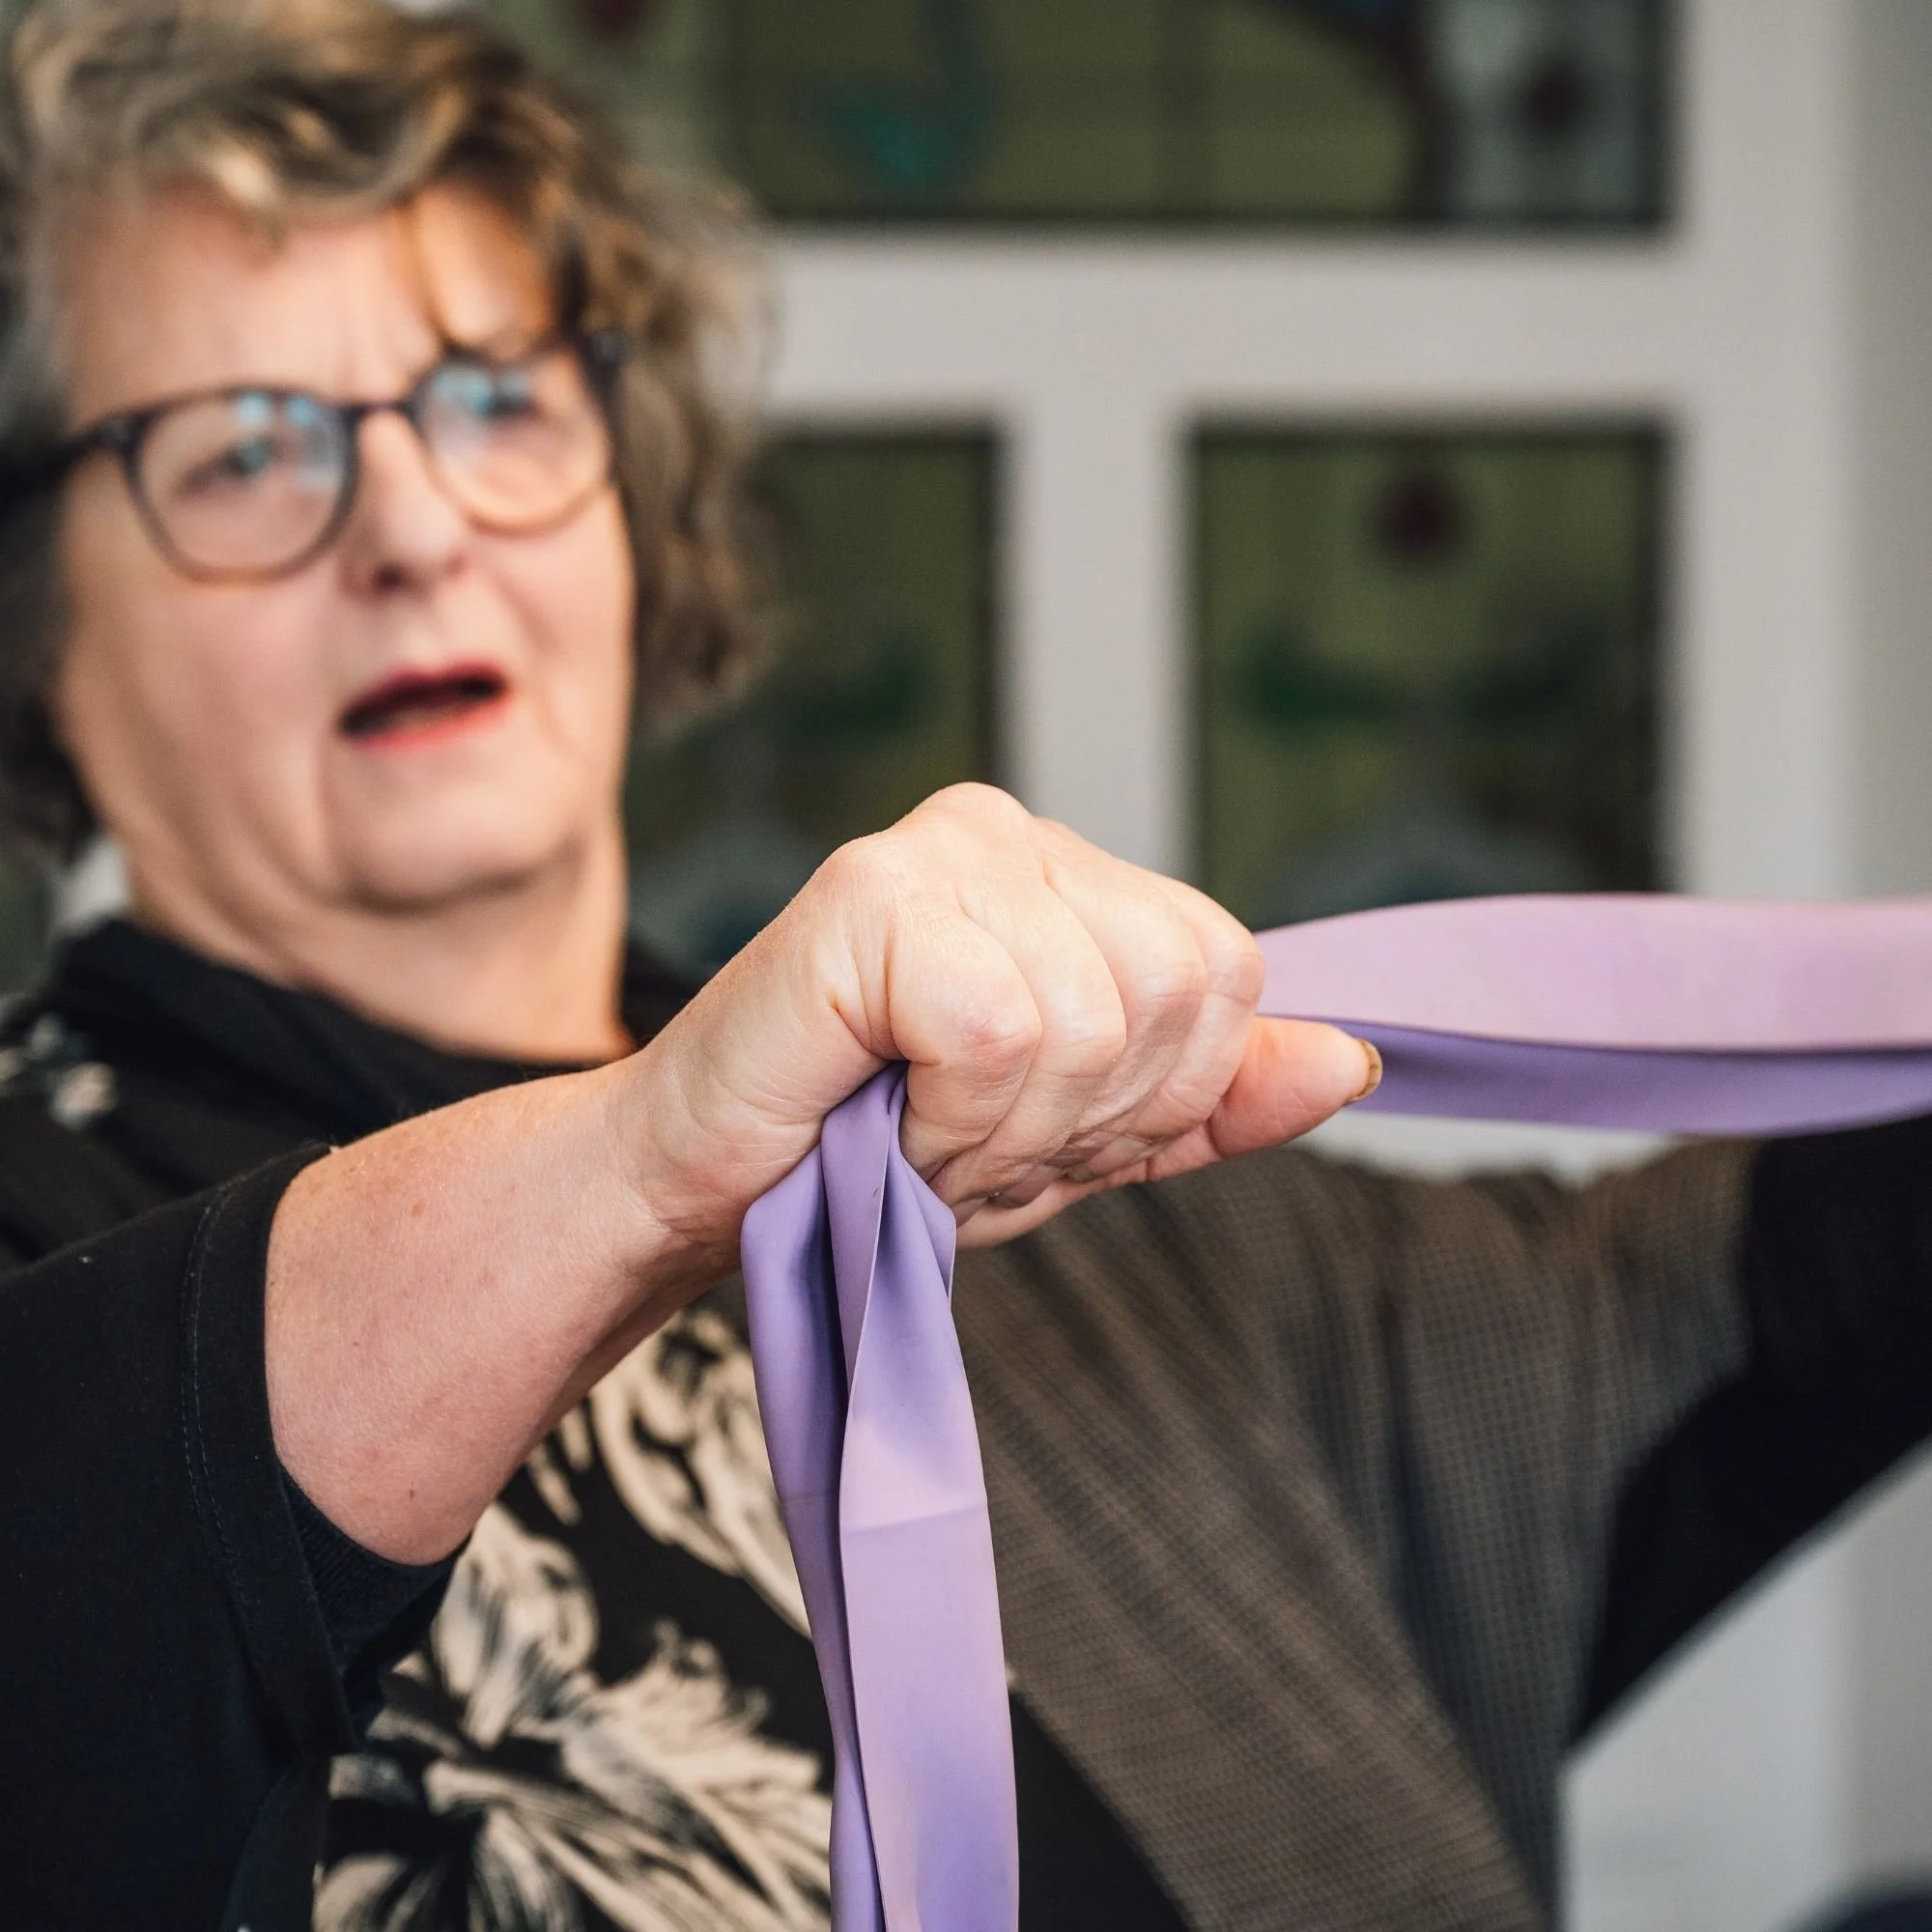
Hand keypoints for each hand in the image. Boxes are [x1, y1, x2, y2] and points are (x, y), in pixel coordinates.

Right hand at [625, 784, 1378, 1256]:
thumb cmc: (875, 1154)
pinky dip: (951, 1120)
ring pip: (1096, 1020)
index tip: (1040, 1133)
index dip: (1160, 1091)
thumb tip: (1353, 1061)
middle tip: (970, 1136)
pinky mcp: (870, 894)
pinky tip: (881, 1117)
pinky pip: (1003, 1031)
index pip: (1225, 968)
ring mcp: (939, 851)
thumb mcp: (1079, 1139)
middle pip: (1181, 987)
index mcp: (1067, 873)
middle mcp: (1009, 833)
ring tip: (919, 1130)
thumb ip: (1212, 1099)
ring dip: (1007, 1133)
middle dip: (1089, 1119)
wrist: (703, 1187)